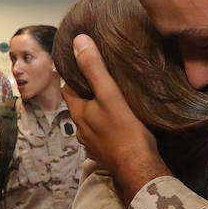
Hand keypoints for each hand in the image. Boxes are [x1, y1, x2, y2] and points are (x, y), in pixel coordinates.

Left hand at [61, 34, 170, 203]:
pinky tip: (118, 126)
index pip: (68, 89)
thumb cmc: (125, 130)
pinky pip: (101, 137)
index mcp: (79, 113)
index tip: (86, 67)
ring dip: (96, 113)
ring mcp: (92, 144)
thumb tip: (78, 40)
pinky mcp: (105, 155)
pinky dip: (106, 129)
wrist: (139, 168)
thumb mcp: (109, 94)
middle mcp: (81, 129)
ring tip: (111, 102)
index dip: (74, 77)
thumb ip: (94, 68)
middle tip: (103, 81)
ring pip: (90, 122)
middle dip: (87, 94)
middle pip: (79, 106)